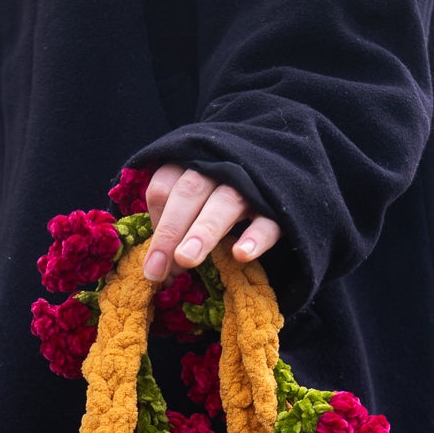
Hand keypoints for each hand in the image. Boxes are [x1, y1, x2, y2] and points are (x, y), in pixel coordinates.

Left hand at [143, 165, 279, 284]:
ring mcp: (251, 184)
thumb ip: (174, 224)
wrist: (280, 169)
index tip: (153, 262)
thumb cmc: (222, 192)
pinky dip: (255, 236)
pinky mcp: (278, 204)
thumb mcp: (195, 199)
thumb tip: (156, 268)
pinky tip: (241, 255)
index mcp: (191, 164)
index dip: (155, 223)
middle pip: (189, 192)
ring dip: (204, 230)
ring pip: (226, 202)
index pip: (164, 186)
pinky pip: (267, 219)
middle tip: (157, 268)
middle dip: (171, 229)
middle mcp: (218, 168)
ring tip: (186, 259)